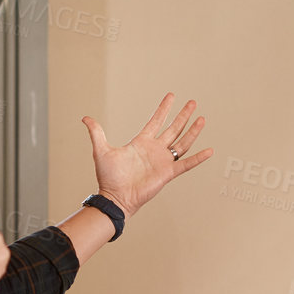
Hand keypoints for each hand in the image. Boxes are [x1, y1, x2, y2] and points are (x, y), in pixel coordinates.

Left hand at [82, 93, 213, 217]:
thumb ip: (97, 133)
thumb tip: (85, 118)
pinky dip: (198, 158)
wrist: (116, 197)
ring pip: (182, 142)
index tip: (172, 96)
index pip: (156, 121)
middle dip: (183, 115)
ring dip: (192, 131)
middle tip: (193, 102)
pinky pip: (186, 164)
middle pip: (173, 128)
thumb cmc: (108, 177)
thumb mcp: (101, 150)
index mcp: (141, 142)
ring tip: (202, 119)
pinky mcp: (168, 173)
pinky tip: (209, 150)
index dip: (164, 108)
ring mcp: (163, 161)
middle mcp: (155, 150)